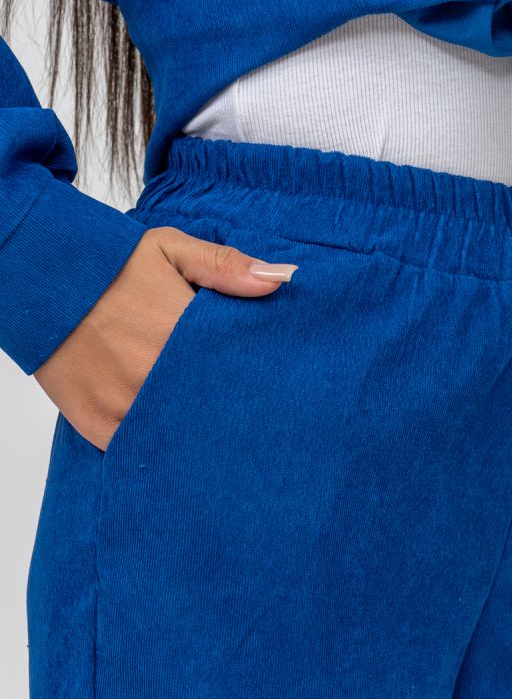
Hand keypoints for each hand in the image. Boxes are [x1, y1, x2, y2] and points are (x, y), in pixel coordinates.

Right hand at [33, 226, 297, 451]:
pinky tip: (171, 439)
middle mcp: (154, 376)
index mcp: (179, 334)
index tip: (267, 385)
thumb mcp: (171, 250)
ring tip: (213, 430)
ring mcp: (124, 405)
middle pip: (209, 409)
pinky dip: (154, 445)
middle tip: (245, 413)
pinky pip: (138, 449)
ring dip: (193, 431)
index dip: (252, 379)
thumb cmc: (112, 266)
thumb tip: (282, 279)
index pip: (235, 370)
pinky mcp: (99, 426)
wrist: (41, 282)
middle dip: (226, 409)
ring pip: (176, 434)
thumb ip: (226, 267)